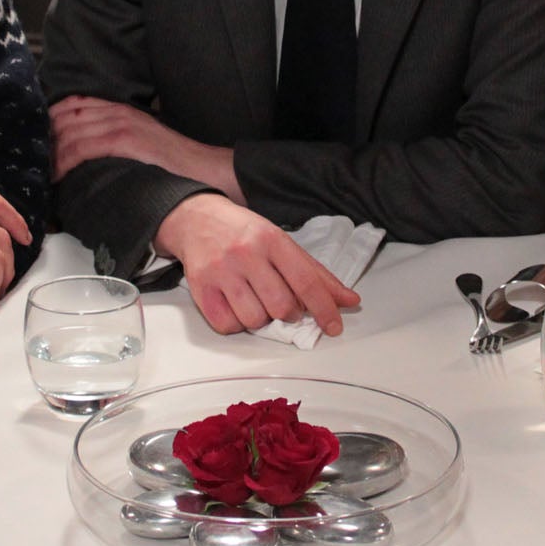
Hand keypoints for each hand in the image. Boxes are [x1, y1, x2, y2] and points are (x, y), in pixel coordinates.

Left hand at [50, 95, 240, 199]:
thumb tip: (89, 152)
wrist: (203, 168)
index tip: (38, 139)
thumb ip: (116, 138)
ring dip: (50, 154)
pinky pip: (81, 147)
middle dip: (45, 138)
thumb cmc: (174, 162)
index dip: (50, 120)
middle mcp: (117, 111)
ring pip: (69, 133)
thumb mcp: (142, 140)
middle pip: (65, 117)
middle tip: (33, 159)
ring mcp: (120, 124)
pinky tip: (57, 174)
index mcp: (120, 109)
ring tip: (40, 171)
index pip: (73, 104)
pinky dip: (64, 161)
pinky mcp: (124, 141)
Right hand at [155, 193, 361, 335]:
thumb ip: (315, 273)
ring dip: (262, 319)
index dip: (324, 308)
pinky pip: (228, 325)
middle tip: (284, 304)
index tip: (334, 326)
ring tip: (256, 300)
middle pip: (282, 306)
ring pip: (255, 320)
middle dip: (290, 314)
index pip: (306, 280)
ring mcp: (221, 271)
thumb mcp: (281, 242)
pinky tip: (236, 305)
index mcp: (272, 240)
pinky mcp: (200, 288)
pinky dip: (237, 323)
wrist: (195, 219)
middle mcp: (246, 254)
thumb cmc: (244, 233)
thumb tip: (349, 300)